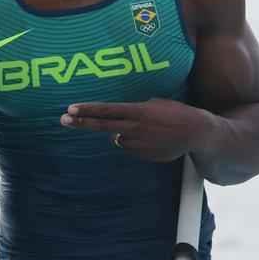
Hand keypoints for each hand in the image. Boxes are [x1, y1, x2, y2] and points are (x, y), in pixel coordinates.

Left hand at [59, 98, 218, 162]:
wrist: (196, 132)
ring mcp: (138, 144)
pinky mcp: (144, 155)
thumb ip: (133, 112)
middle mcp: (135, 128)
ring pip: (119, 138)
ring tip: (147, 128)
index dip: (88, 110)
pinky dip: (136, 143)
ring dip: (124, 133)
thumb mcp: (153, 104)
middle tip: (63, 119)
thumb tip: (117, 127)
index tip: (71, 109)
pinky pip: (132, 147)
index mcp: (138, 112)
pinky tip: (153, 138)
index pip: (107, 110)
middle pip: (103, 125)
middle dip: (81, 122)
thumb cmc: (175, 112)